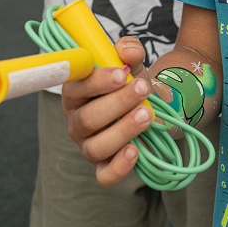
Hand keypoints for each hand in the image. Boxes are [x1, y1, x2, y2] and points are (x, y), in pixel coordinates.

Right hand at [62, 37, 152, 186]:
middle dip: (117, 103)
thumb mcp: (132, 63)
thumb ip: (130, 51)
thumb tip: (128, 50)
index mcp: (77, 92)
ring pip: (95, 147)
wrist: (151, 106)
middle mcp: (77, 121)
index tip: (122, 73)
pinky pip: (104, 175)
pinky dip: (119, 167)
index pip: (76, 87)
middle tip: (143, 89)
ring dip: (123, 130)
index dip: (96, 81)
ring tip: (146, 114)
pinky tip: (135, 151)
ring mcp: (88, 145)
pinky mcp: (104, 166)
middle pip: (87, 118)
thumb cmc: (131, 83)